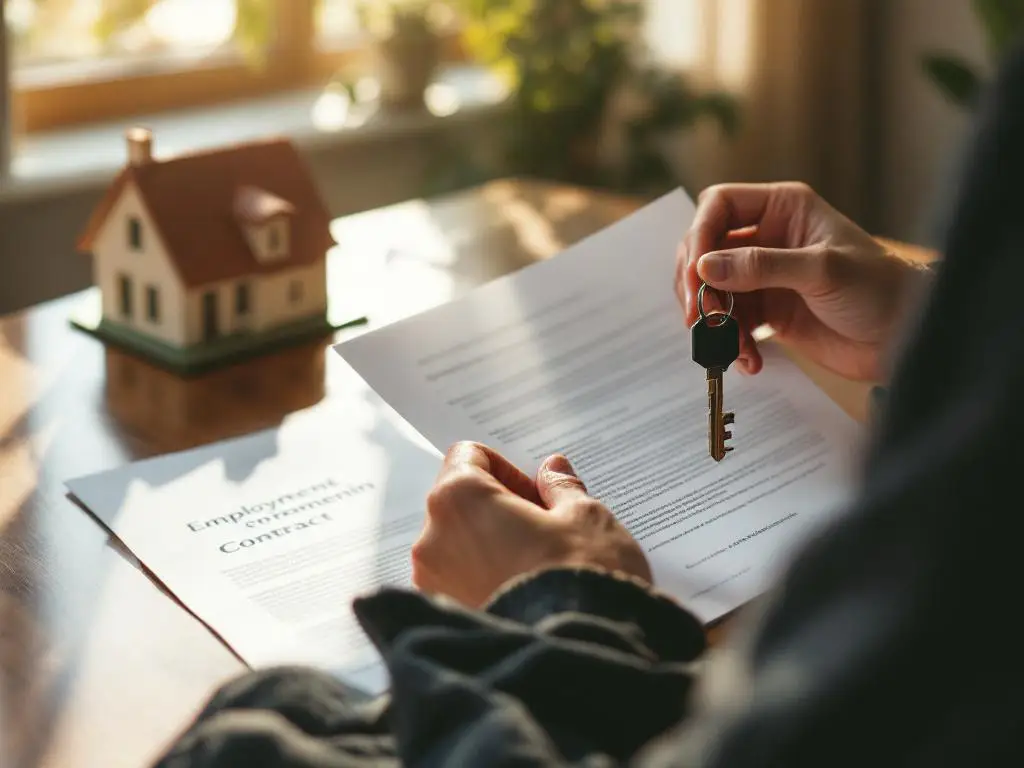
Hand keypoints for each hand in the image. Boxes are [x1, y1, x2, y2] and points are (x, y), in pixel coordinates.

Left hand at [412, 442, 650, 607]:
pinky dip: (485, 579)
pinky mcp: (444, 617)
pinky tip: (524, 594)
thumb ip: (561, 488)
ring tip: (536, 567)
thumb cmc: (581, 577)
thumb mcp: (585, 518)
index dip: (506, 470)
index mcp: (458, 499)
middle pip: (459, 502)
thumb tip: (552, 471)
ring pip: (459, 544)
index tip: (537, 495)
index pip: (468, 456)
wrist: (580, 655)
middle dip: (498, 508)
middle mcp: (431, 538)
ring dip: (491, 546)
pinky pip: (460, 582)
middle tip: (543, 531)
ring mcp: (432, 583)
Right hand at [677, 182, 929, 381]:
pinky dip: (730, 342)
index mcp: (782, 209)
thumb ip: (761, 266)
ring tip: (727, 345)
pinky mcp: (766, 310)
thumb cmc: (879, 288)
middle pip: (706, 248)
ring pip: (712, 288)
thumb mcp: (820, 270)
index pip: (719, 205)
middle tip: (700, 315)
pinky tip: (748, 360)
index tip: (696, 273)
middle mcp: (767, 237)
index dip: (700, 234)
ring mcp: (764, 275)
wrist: (906, 336)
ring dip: (712, 319)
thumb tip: (705, 267)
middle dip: (698, 283)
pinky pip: (730, 321)